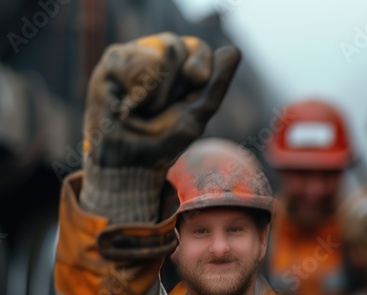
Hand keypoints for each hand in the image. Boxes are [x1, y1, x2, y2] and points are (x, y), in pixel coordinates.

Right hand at [83, 33, 239, 169]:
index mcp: (180, 68)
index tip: (197, 79)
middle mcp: (156, 55)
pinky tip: (126, 102)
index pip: (197, 48)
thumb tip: (234, 50)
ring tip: (144, 107)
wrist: (131, 158)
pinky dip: (136, 88)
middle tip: (162, 108)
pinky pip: (132, 57)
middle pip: (177, 46)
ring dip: (157, 91)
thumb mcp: (198, 113)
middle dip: (176, 83)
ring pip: (156, 53)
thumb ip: (216, 83)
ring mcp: (134, 55)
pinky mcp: (112, 60)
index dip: (200, 60)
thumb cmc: (165, 139)